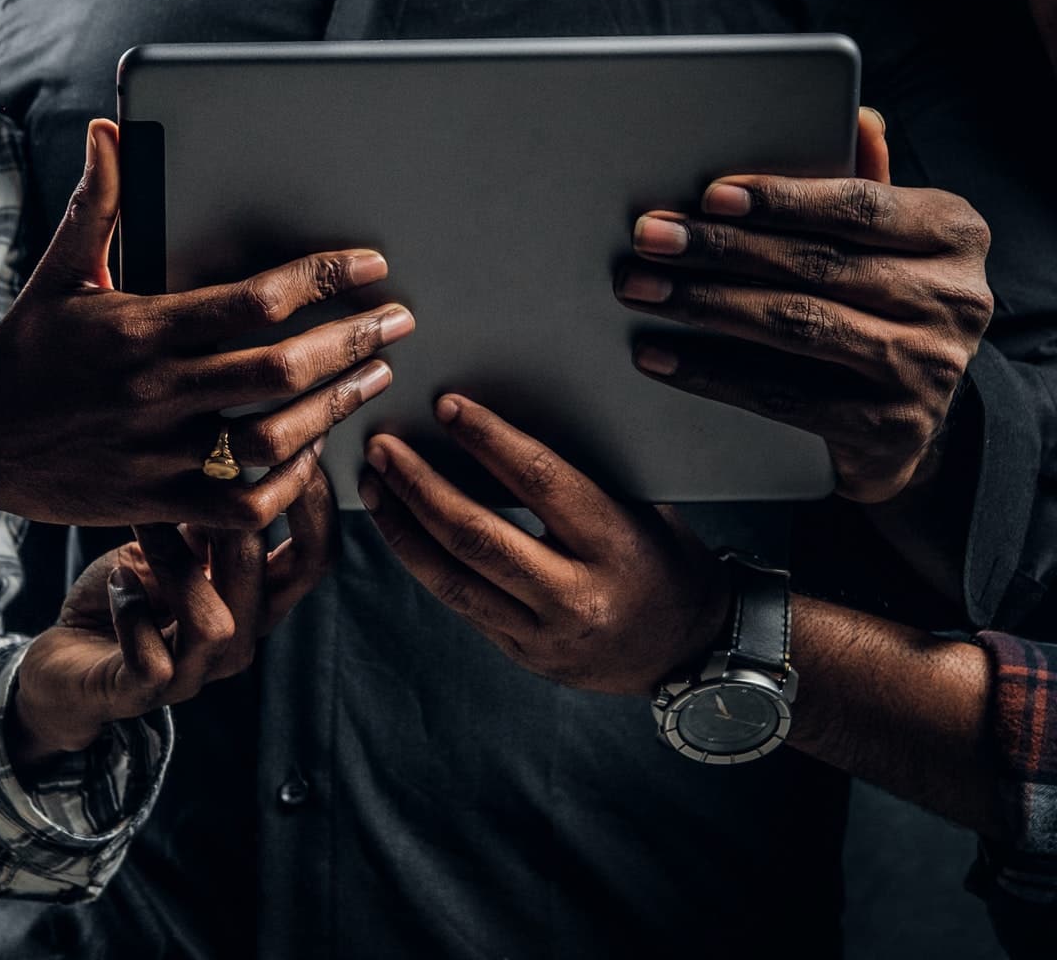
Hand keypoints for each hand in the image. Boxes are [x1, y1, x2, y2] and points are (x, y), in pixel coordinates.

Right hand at [0, 119, 410, 530]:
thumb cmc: (24, 348)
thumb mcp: (59, 272)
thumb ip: (99, 204)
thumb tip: (108, 130)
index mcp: (138, 328)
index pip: (251, 299)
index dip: (323, 279)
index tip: (369, 265)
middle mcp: (153, 391)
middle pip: (277, 370)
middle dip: (351, 342)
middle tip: (398, 322)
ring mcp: (156, 452)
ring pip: (268, 441)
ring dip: (332, 410)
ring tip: (373, 379)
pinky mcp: (153, 502)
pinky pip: (237, 506)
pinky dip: (285, 486)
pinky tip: (313, 457)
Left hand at [10, 462, 335, 764]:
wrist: (66, 663)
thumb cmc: (125, 594)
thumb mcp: (172, 544)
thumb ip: (209, 512)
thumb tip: (235, 444)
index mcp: (254, 601)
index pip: (316, 556)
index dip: (317, 502)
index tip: (290, 443)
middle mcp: (236, 641)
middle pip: (276, 583)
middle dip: (243, 518)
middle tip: (200, 473)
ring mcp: (192, 673)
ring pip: (217, 624)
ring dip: (178, 564)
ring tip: (145, 523)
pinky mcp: (140, 692)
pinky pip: (152, 660)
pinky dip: (132, 613)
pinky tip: (117, 583)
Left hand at [357, 397, 726, 696]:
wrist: (688, 651)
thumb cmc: (665, 560)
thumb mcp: (643, 511)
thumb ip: (583, 479)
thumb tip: (501, 425)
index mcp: (617, 547)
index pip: (542, 484)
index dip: (490, 441)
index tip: (447, 406)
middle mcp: (577, 596)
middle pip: (478, 537)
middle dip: (420, 488)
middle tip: (383, 447)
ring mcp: (544, 635)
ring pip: (453, 579)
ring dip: (402, 528)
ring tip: (372, 485)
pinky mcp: (521, 653)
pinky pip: (459, 603)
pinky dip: (421, 561)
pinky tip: (396, 527)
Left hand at [616, 109, 992, 502]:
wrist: (907, 421)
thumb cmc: (878, 307)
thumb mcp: (885, 242)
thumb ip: (864, 185)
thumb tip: (859, 116)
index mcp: (953, 234)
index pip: (860, 207)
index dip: (784, 199)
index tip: (711, 194)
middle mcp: (954, 299)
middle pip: (816, 265)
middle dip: (721, 248)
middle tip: (649, 237)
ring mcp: (928, 367)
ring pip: (797, 325)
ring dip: (706, 303)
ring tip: (640, 288)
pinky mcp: (890, 428)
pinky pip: (782, 396)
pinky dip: (710, 373)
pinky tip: (657, 355)